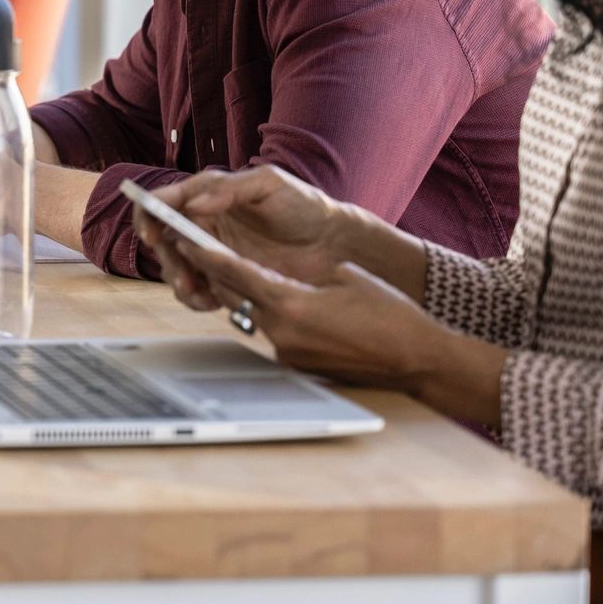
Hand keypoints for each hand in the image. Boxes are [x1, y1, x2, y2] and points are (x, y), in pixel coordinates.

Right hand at [134, 166, 355, 309]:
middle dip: (166, 260)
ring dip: (179, 282)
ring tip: (199, 294)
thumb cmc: (304, 206)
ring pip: (175, 268)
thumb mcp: (270, 184)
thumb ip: (231, 189)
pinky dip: (197, 298)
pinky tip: (212, 301)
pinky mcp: (223, 276)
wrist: (333, 244)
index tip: (152, 234)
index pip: (162, 201)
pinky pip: (197, 289)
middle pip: (163, 240)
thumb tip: (195, 204)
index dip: (148, 215)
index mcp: (207, 195)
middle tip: (184, 278)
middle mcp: (203, 222)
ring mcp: (211, 251)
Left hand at [162, 234, 504, 423]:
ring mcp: (286, 350)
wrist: (416, 359)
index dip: (207, 255)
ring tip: (243, 274)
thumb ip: (301, 274)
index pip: (236, 273)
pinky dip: (269, 316)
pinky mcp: (294, 363)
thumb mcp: (345, 277)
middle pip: (235, 296)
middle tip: (200, 251)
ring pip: (251, 315)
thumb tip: (276, 274)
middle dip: (218, 274)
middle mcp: (281, 329)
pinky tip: (283, 305)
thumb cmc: (390, 314)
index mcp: (291, 301)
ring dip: (245, 295)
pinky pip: (271, 332)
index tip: (186, 240)